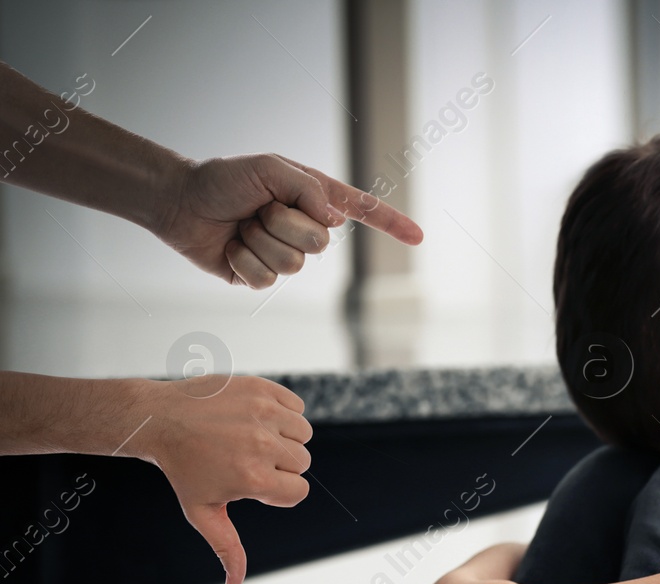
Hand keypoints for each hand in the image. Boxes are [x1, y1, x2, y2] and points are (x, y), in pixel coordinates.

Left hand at [130, 374, 314, 583]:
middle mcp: (263, 446)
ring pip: (304, 434)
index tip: (250, 481)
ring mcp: (265, 414)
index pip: (297, 491)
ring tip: (250, 437)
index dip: (277, 490)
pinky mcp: (263, 389)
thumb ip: (227, 549)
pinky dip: (283, 412)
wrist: (158, 418)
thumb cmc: (182, 469)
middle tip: (243, 457)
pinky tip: (254, 418)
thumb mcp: (202, 512)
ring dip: (285, 437)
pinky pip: (297, 407)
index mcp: (254, 479)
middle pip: (302, 463)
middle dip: (280, 463)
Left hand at [154, 154, 422, 287]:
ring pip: (292, 264)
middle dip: (285, 225)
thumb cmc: (223, 179)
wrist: (180, 202)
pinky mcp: (262, 276)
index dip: (391, 224)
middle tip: (258, 210)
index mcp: (312, 198)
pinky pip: (266, 279)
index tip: (418, 238)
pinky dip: (242, 261)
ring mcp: (285, 254)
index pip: (362, 210)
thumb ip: (307, 189)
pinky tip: (230, 248)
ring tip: (241, 226)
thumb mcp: (269, 168)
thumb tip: (334, 220)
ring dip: (259, 242)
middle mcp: (304, 227)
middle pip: (321, 243)